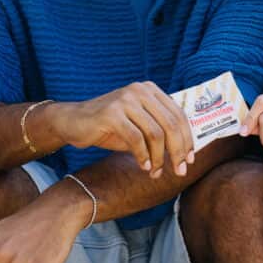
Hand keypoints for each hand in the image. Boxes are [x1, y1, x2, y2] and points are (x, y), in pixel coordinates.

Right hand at [52, 82, 193, 178]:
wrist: (72, 121)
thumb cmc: (110, 127)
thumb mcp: (139, 126)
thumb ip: (160, 131)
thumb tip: (186, 152)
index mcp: (151, 90)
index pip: (179, 115)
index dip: (187, 139)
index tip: (189, 160)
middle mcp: (140, 91)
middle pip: (171, 125)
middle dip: (178, 151)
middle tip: (179, 171)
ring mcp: (125, 100)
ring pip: (156, 134)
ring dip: (159, 158)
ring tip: (156, 172)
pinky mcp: (111, 113)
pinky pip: (136, 139)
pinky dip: (143, 156)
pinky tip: (144, 166)